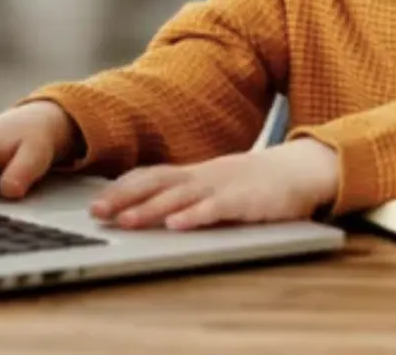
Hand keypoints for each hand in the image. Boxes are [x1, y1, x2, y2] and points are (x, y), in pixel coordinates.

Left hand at [89, 138, 338, 230]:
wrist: (299, 170)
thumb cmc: (254, 183)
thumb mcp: (215, 184)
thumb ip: (188, 192)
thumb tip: (151, 205)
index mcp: (194, 173)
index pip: (150, 176)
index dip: (122, 188)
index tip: (95, 202)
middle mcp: (202, 176)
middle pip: (156, 184)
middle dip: (123, 198)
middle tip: (95, 213)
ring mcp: (223, 186)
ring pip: (180, 197)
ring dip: (149, 209)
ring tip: (125, 222)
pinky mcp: (244, 200)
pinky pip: (215, 208)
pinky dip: (194, 216)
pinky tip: (177, 226)